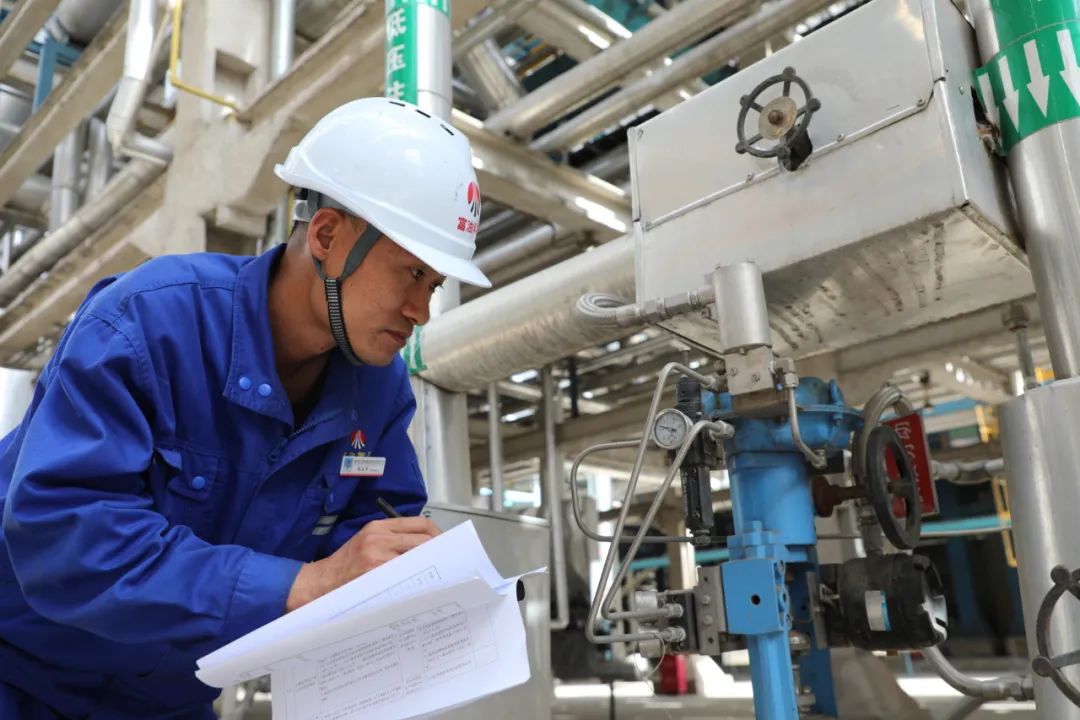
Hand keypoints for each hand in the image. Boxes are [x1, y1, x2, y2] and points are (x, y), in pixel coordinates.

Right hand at [286, 516, 439, 611]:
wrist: (321, 581)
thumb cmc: (346, 563)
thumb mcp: (367, 541)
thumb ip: (392, 539)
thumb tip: (425, 545)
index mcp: (378, 526)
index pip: (419, 523)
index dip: (437, 533)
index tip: (444, 544)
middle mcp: (379, 537)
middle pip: (423, 539)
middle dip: (439, 551)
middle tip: (447, 562)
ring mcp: (378, 555)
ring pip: (417, 557)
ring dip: (430, 566)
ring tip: (436, 574)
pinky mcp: (376, 573)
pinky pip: (405, 574)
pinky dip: (415, 578)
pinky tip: (420, 585)